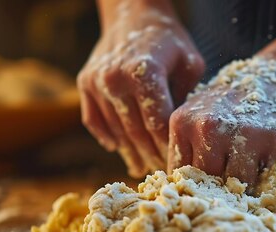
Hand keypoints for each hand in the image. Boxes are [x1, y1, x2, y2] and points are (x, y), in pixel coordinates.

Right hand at [77, 1, 204, 176]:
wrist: (133, 13)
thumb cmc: (169, 41)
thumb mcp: (190, 64)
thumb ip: (187, 99)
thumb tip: (185, 138)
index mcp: (144, 72)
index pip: (158, 124)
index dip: (169, 147)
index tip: (179, 163)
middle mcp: (115, 78)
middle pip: (136, 132)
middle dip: (151, 155)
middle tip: (162, 172)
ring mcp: (97, 82)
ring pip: (116, 130)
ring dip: (130, 153)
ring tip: (141, 168)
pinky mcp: (85, 84)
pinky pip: (95, 121)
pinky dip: (107, 137)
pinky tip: (119, 148)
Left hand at [167, 58, 275, 183]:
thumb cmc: (233, 104)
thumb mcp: (198, 117)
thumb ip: (186, 149)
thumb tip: (181, 195)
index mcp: (183, 123)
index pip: (182, 176)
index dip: (196, 187)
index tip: (208, 187)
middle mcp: (211, 127)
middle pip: (209, 183)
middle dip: (220, 189)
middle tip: (232, 182)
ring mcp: (246, 133)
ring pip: (239, 185)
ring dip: (246, 185)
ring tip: (250, 167)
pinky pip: (269, 178)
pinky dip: (268, 176)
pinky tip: (268, 159)